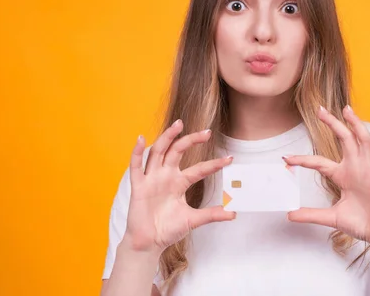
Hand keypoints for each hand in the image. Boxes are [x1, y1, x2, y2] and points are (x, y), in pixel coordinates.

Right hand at [124, 120, 235, 254]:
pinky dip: (136, 152)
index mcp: (179, 182)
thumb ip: (212, 214)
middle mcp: (166, 176)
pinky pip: (136, 166)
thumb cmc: (167, 229)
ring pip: (158, 152)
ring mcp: (152, 179)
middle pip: (178, 151)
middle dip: (191, 140)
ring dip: (167, 137)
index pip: (199, 168)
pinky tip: (140, 139)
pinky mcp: (138, 186)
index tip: (230, 159)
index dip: (214, 164)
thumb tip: (233, 214)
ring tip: (178, 124)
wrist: (148, 243)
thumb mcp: (193, 220)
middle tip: (207, 132)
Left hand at [284, 105, 369, 244]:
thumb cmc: (360, 223)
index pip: (320, 162)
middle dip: (333, 124)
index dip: (303, 160)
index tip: (286, 158)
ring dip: (357, 125)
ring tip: (347, 110)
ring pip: (363, 142)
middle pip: (343, 140)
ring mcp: (369, 170)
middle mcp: (356, 168)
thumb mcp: (331, 217)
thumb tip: (290, 215)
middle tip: (320, 110)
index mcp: (343, 175)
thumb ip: (310, 215)